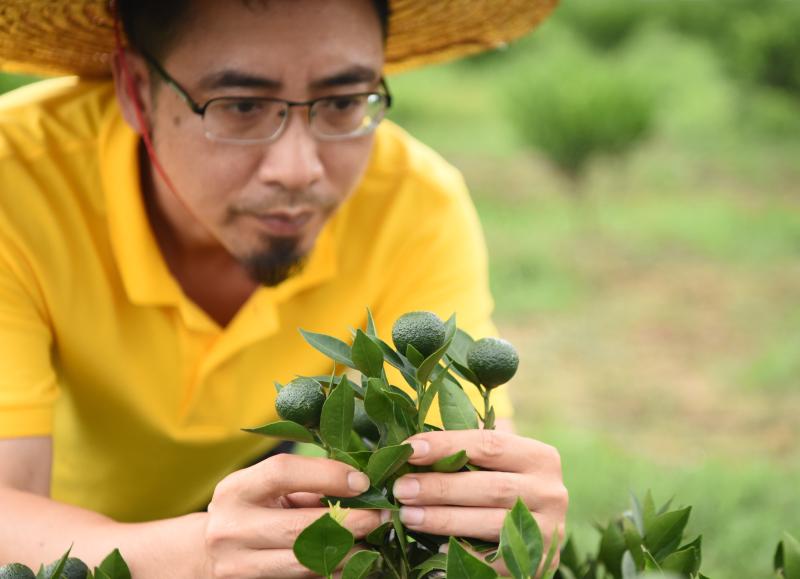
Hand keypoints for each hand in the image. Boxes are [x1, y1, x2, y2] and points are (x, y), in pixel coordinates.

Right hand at [203, 454, 381, 577]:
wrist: (207, 554)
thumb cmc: (251, 509)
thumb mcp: (266, 489)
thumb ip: (305, 484)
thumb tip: (361, 484)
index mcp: (236, 489)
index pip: (282, 472)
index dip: (327, 475)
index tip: (362, 481)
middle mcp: (231, 528)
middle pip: (299, 527)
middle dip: (350, 522)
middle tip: (382, 516)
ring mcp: (239, 566)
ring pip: (305, 563)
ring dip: (348, 553)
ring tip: (373, 540)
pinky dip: (336, 573)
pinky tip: (355, 562)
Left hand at [393, 429, 567, 574]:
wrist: (534, 538)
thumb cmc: (502, 488)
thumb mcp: (495, 466)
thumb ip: (465, 453)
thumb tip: (411, 447)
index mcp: (540, 457)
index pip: (489, 444)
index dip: (448, 445)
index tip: (411, 449)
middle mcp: (551, 492)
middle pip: (489, 486)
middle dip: (440, 487)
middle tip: (402, 488)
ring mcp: (549, 530)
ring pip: (489, 522)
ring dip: (443, 519)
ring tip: (408, 516)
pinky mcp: (539, 563)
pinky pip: (494, 559)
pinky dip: (461, 552)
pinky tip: (432, 548)